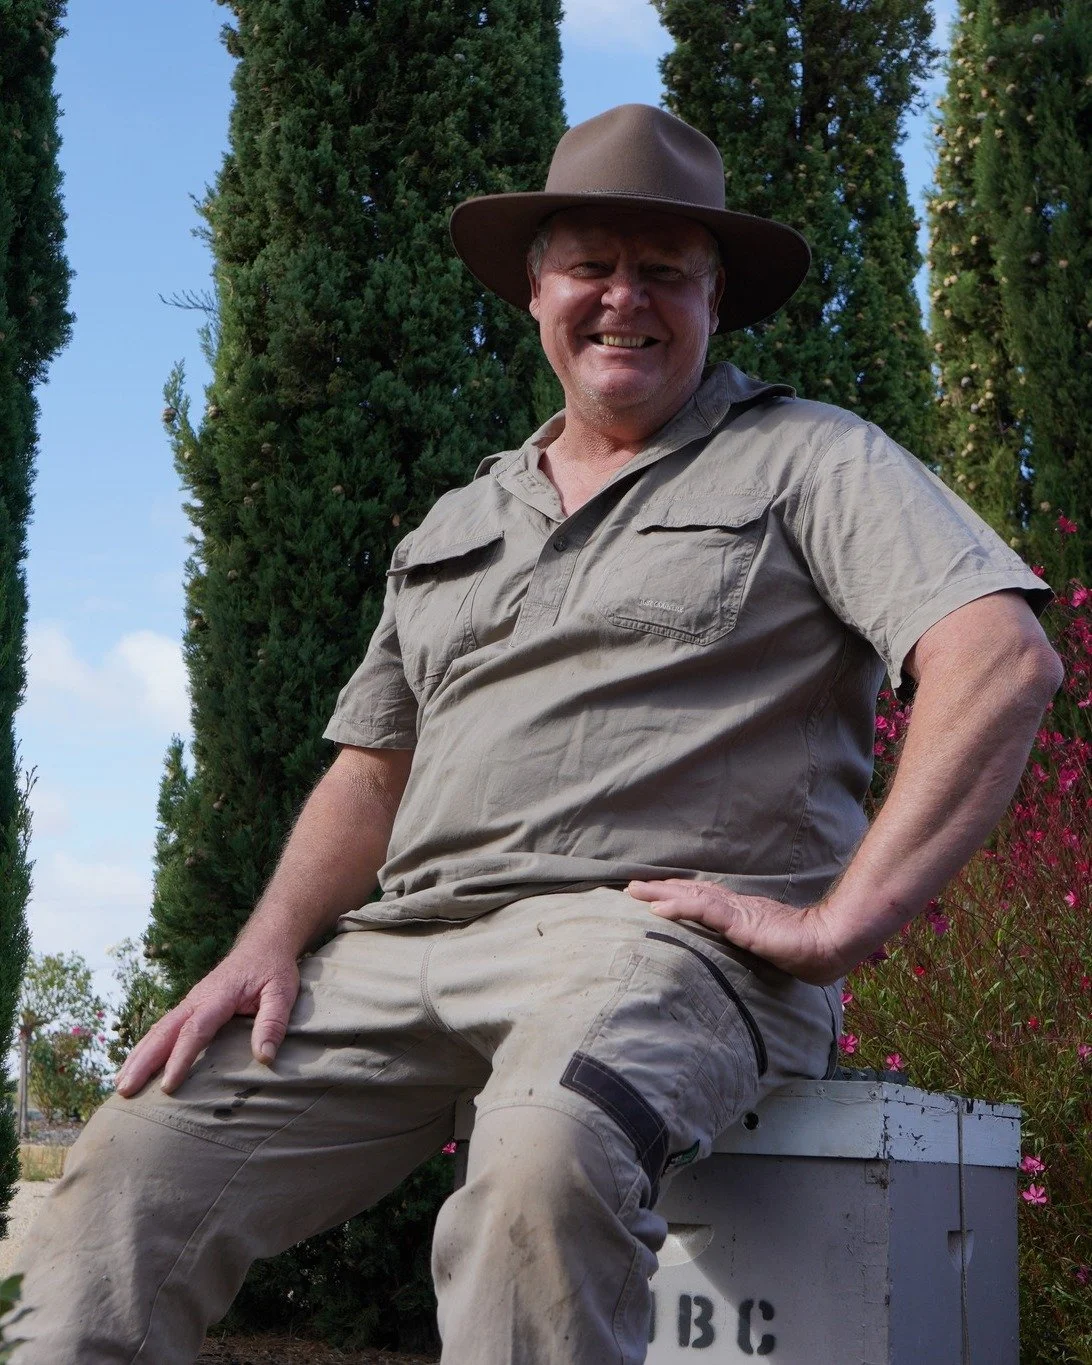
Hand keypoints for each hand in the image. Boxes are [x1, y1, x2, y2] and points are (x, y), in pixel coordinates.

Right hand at [114, 944, 300, 1096]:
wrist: (263, 944)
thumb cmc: (273, 969)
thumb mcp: (283, 992)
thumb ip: (273, 1022)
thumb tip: (264, 1057)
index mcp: (218, 996)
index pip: (195, 1030)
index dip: (180, 1058)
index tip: (167, 1086)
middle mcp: (197, 998)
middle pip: (164, 1031)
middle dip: (143, 1061)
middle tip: (124, 1090)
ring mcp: (191, 1002)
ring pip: (158, 1029)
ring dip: (138, 1056)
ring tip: (119, 1085)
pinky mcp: (190, 1006)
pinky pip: (163, 1028)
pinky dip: (146, 1047)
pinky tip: (135, 1066)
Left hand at [626, 879, 849, 985]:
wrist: (827, 945)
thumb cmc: (803, 950)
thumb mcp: (768, 947)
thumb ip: (752, 946)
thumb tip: (743, 957)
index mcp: (740, 912)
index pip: (701, 900)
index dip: (676, 894)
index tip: (652, 893)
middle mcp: (735, 906)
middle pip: (690, 893)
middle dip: (659, 889)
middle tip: (630, 886)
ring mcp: (737, 912)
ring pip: (692, 897)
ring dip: (661, 894)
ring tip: (635, 891)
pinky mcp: (740, 921)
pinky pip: (704, 912)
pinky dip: (679, 908)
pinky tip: (658, 909)